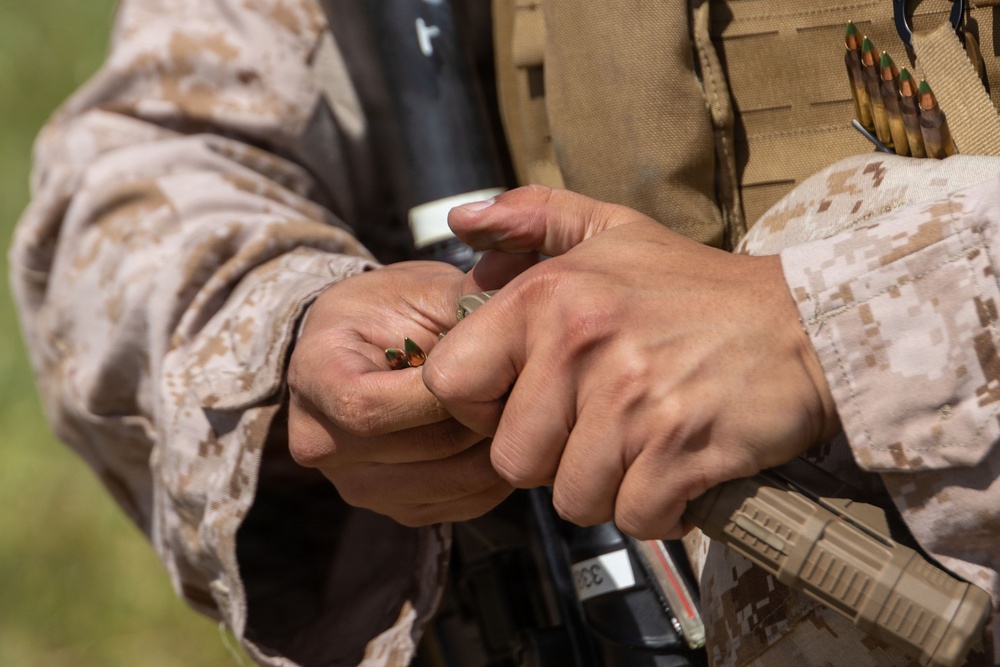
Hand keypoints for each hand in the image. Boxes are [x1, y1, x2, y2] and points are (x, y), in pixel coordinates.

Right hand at [287, 261, 516, 525]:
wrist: (360, 348)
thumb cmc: (389, 310)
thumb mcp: (421, 290)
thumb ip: (469, 298)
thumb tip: (526, 291)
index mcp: (315, 378)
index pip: (376, 407)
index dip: (445, 393)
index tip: (495, 365)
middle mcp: (321, 443)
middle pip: (423, 449)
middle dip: (483, 417)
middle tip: (528, 387)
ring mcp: (356, 485)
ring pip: (452, 483)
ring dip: (496, 448)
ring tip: (517, 408)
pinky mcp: (394, 510)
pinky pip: (462, 505)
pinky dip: (495, 475)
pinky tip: (502, 436)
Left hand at [423, 186, 839, 538]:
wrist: (805, 322)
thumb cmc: (699, 289)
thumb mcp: (613, 231)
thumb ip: (532, 218)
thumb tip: (462, 223)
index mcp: (549, 295)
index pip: (451, 383)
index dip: (484, 406)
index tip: (529, 401)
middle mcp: (582, 343)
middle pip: (512, 459)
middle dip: (553, 458)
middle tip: (600, 429)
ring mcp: (632, 399)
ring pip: (571, 498)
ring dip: (607, 487)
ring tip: (641, 448)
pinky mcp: (680, 448)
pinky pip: (634, 517)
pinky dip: (657, 508)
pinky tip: (675, 470)